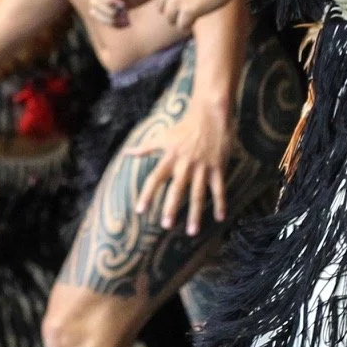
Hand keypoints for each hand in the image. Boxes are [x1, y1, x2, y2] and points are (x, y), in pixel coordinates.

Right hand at [90, 0, 170, 27]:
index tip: (123, 5)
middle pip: (95, 1)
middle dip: (108, 11)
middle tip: (125, 14)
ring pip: (97, 11)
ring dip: (109, 19)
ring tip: (127, 21)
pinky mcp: (112, 5)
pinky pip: (105, 17)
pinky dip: (113, 23)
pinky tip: (127, 24)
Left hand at [130, 101, 234, 235]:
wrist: (210, 115)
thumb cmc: (184, 127)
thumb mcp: (163, 137)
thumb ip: (144, 148)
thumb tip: (126, 153)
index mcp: (170, 158)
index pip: (154, 179)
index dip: (147, 194)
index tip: (140, 210)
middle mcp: (185, 165)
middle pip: (176, 190)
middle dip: (171, 208)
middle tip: (166, 225)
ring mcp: (202, 168)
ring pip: (198, 195)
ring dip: (195, 214)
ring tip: (192, 232)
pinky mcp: (218, 168)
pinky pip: (219, 189)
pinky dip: (220, 204)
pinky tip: (220, 218)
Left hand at [148, 0, 253, 29]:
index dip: (167, 1)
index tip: (178, 4)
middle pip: (162, 9)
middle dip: (172, 12)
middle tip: (185, 13)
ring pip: (170, 19)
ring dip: (180, 21)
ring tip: (191, 19)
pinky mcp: (188, 10)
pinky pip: (182, 26)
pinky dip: (188, 27)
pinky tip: (195, 22)